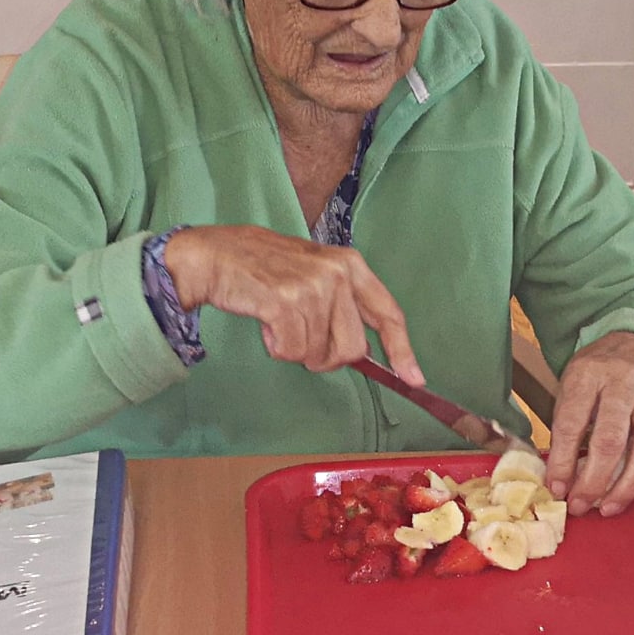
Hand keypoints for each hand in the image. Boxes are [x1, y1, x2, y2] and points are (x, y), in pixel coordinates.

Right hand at [162, 225, 422, 379]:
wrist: (219, 256)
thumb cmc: (267, 268)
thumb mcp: (316, 272)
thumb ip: (344, 305)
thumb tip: (366, 353)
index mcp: (351, 266)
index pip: (388, 313)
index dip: (403, 350)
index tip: (414, 378)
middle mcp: (338, 274)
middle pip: (352, 349)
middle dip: (326, 356)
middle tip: (302, 338)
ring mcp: (313, 287)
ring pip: (319, 353)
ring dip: (296, 349)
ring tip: (279, 320)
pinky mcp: (286, 303)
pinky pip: (292, 352)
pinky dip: (278, 347)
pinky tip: (267, 322)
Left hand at [545, 331, 633, 518]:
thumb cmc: (599, 374)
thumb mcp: (573, 383)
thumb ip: (568, 424)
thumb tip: (560, 478)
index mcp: (590, 373)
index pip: (573, 422)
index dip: (563, 461)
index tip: (556, 488)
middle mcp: (625, 382)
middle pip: (611, 440)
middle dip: (593, 481)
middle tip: (579, 505)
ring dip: (627, 487)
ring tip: (609, 508)